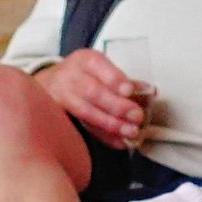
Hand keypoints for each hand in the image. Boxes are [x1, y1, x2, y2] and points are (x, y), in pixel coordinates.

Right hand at [34, 49, 149, 148]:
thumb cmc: (84, 75)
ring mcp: (61, 96)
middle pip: (92, 91)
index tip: (129, 91)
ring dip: (111, 123)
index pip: (97, 65)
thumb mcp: (100, 68)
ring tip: (130, 131)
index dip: (114, 79)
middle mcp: (69, 75)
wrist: (51, 83)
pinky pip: (83, 127)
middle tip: (137, 116)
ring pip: (86, 111)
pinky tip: (119, 141)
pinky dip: (103, 136)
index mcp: (84, 59)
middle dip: (116, 105)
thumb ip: (123, 80)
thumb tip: (150, 92)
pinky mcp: (59, 115)